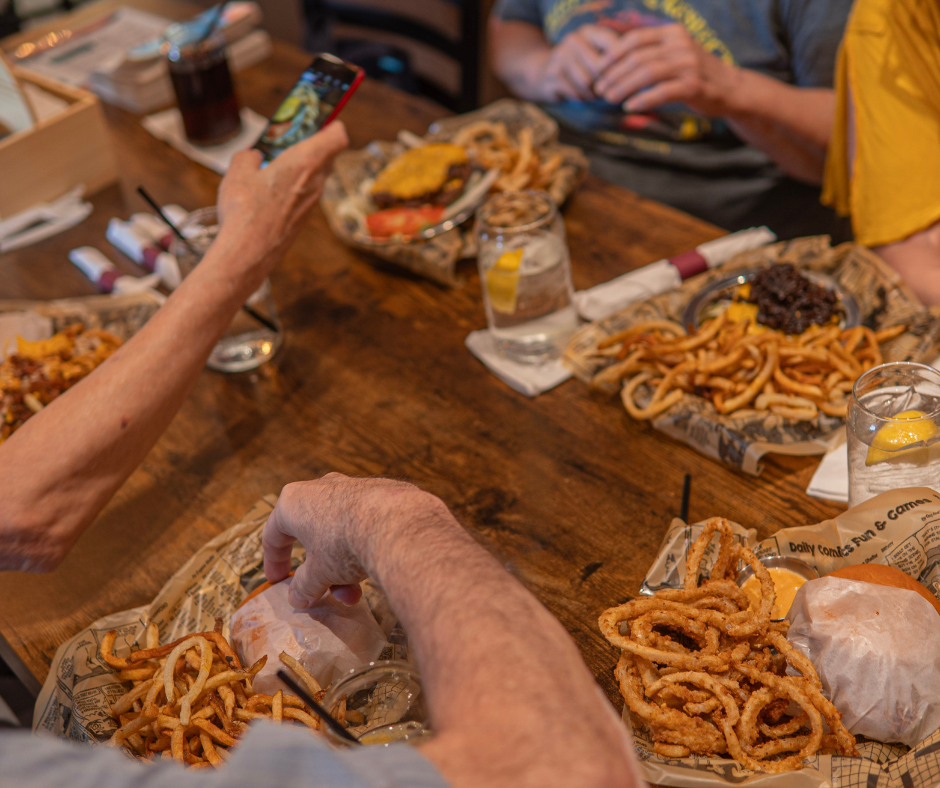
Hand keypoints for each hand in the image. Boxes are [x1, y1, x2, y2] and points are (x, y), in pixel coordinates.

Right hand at [214, 121, 348, 282]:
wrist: (248, 252)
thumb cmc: (245, 210)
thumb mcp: (238, 171)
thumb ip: (249, 157)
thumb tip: (254, 158)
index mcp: (305, 162)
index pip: (337, 137)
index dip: (333, 125)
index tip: (324, 119)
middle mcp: (316, 182)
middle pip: (327, 156)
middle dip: (314, 145)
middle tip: (294, 138)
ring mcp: (312, 203)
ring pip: (317, 176)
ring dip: (303, 167)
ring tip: (277, 164)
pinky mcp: (304, 219)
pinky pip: (306, 194)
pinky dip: (296, 186)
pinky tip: (272, 190)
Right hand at [262, 474, 445, 608]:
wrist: (397, 524)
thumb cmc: (344, 545)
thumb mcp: (319, 574)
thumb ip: (304, 586)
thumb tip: (297, 598)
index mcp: (294, 502)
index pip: (274, 535)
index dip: (274, 562)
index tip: (277, 582)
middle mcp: (320, 488)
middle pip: (314, 538)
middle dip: (321, 573)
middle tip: (328, 594)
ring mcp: (352, 487)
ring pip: (340, 533)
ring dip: (344, 568)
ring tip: (356, 594)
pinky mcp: (381, 492)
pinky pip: (364, 525)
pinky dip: (363, 548)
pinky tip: (374, 569)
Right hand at [543, 25, 620, 100]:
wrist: (544, 73)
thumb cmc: (580, 66)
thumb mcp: (595, 55)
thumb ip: (613, 60)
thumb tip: (633, 76)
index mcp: (589, 32)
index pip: (613, 45)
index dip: (622, 63)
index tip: (626, 77)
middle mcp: (573, 40)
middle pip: (599, 66)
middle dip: (606, 82)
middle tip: (610, 91)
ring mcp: (560, 56)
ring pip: (587, 81)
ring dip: (594, 93)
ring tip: (596, 95)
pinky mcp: (552, 75)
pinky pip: (574, 92)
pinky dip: (582, 98)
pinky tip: (583, 97)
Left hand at [593, 24, 737, 115]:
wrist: (730, 87)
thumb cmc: (695, 73)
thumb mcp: (675, 53)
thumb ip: (652, 51)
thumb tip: (615, 58)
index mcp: (673, 33)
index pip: (636, 38)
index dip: (613, 53)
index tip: (599, 68)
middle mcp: (680, 45)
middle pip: (638, 57)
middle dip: (614, 74)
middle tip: (599, 88)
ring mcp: (688, 64)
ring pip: (647, 73)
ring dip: (624, 86)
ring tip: (609, 98)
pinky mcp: (694, 86)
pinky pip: (662, 92)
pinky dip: (643, 99)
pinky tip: (629, 107)